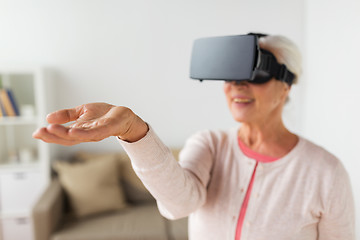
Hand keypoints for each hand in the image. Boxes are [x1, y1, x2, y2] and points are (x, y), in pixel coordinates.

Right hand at [32, 102, 148, 145]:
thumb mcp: (82, 112)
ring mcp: (96, 133)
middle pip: (67, 139)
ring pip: (78, 136)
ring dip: (64, 134)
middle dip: (53, 136)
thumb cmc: (104, 115)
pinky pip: (94, 133)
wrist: (123, 115)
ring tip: (51, 130)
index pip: (62, 136)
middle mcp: (86, 134)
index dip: (49, 135)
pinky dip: (83, 133)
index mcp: (79, 131)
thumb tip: (48, 117)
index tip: (36, 133)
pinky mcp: (106, 129)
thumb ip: (67, 115)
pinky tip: (72, 131)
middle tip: (39, 132)